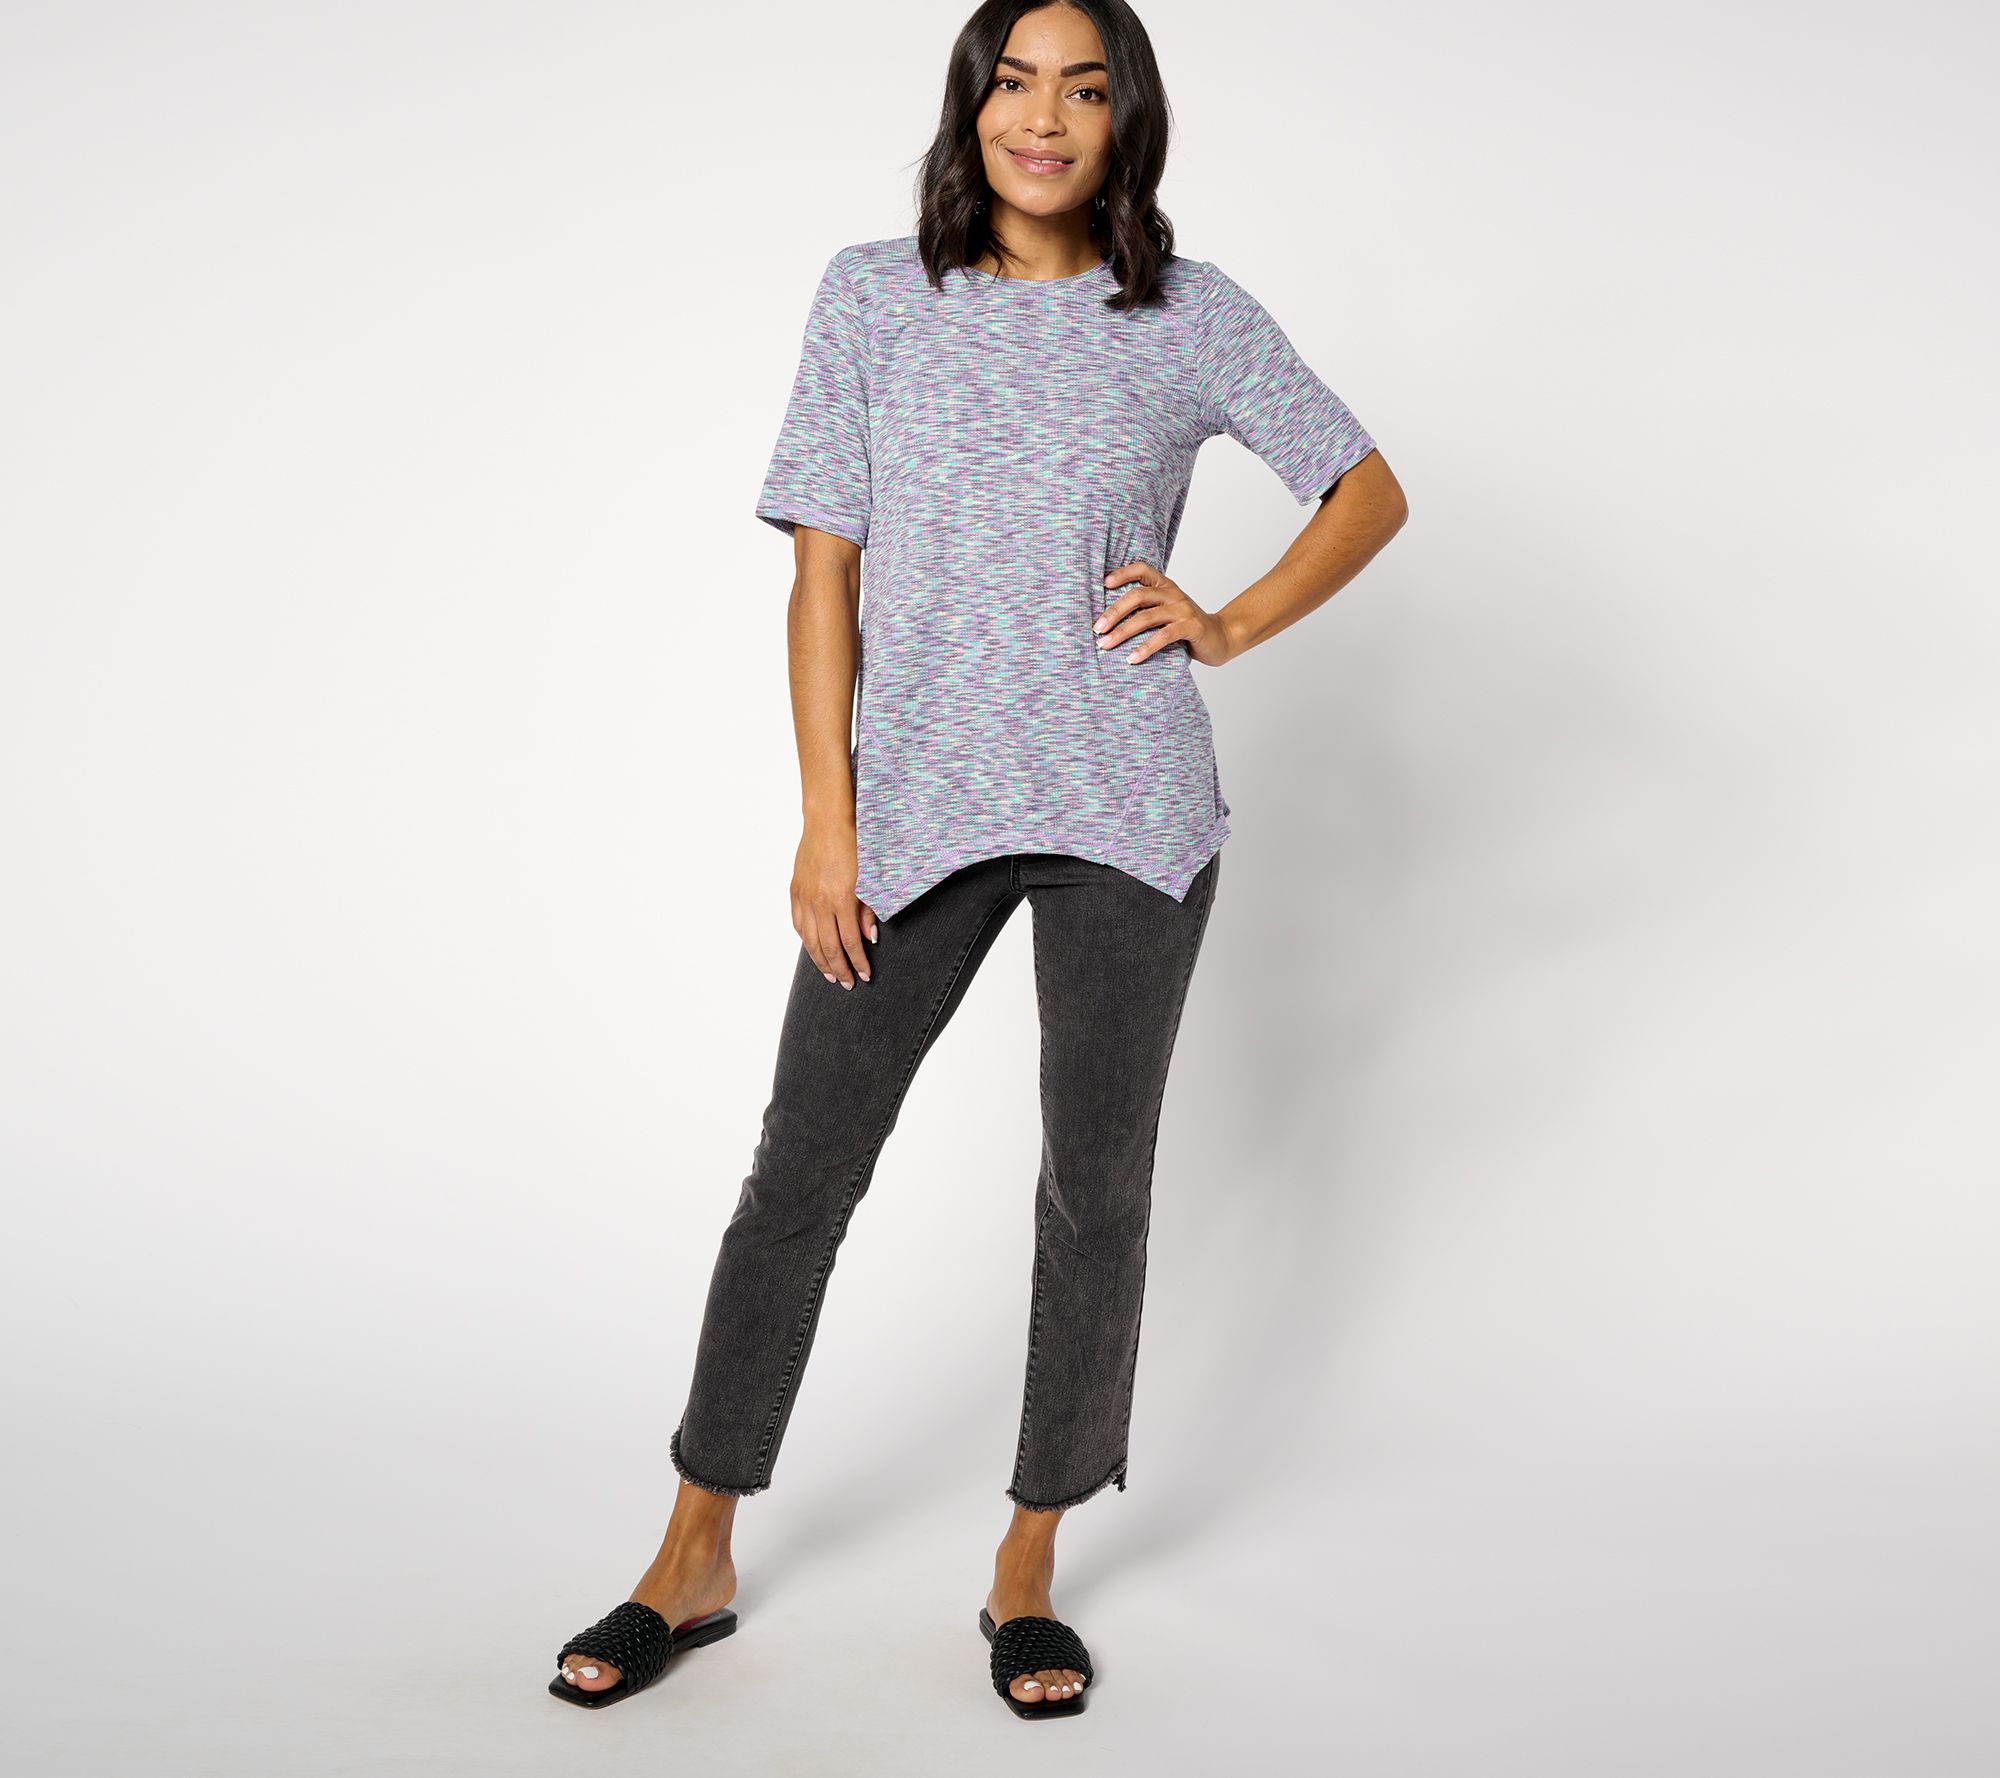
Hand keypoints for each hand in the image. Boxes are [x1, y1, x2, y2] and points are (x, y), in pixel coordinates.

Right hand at [791, 822, 877, 988]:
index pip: (849, 942)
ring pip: (810, 939)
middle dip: (839, 969)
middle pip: (828, 946)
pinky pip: (798, 923)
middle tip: (847, 983)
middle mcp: (819, 902)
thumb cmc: (854, 845)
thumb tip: (869, 937)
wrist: (827, 822)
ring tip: (829, 975)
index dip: (857, 962)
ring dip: (820, 960)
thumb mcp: (869, 878)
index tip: (865, 976)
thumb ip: (868, 909)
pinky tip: (812, 949)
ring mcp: (804, 896)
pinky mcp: (795, 890)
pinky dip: (806, 940)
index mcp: (840, 899)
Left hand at [1095, 561, 1237, 665]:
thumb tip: (1108, 620)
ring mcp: (1183, 609)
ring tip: (1106, 645)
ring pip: (1146, 617)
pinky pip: (1163, 635)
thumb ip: (1146, 610)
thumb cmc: (1187, 628)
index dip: (1122, 573)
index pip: (1142, 569)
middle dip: (1114, 612)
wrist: (1221, 638)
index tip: (1104, 584)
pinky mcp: (1191, 627)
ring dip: (1122, 632)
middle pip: (1137, 596)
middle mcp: (1173, 594)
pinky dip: (1145, 648)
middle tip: (1097, 629)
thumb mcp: (1165, 613)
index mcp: (1165, 586)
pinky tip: (1132, 659)